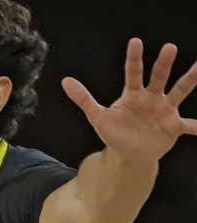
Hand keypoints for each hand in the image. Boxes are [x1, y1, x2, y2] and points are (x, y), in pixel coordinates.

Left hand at [64, 39, 196, 164]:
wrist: (129, 153)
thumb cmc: (115, 132)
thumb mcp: (97, 117)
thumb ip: (84, 99)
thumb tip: (65, 81)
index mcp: (133, 94)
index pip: (133, 73)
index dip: (134, 59)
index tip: (135, 42)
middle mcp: (152, 97)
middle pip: (158, 77)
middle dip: (163, 63)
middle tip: (169, 47)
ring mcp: (165, 110)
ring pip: (179, 91)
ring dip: (189, 80)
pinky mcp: (173, 126)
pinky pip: (188, 125)